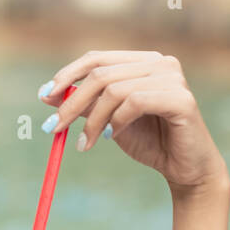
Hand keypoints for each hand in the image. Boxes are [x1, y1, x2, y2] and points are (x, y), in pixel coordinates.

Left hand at [39, 50, 229, 195]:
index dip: (67, 75)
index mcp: (143, 61)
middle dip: (72, 102)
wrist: (185, 170)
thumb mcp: (109, 120)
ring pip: (114, 90)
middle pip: (101, 74)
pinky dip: (117, 121)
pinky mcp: (181, 98)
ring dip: (93, 120)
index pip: (97, 59)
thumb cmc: (149, 142)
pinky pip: (135, 102)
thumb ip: (86, 104)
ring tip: (86, 143)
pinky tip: (113, 136)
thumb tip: (47, 94)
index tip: (44, 97)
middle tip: (53, 128)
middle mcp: (160, 62)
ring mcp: (173, 77)